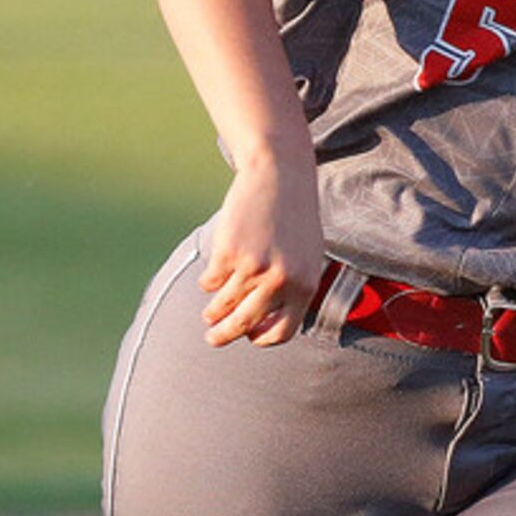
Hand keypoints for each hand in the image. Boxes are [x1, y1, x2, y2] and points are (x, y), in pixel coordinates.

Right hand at [199, 155, 325, 346]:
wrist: (280, 177)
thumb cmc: (294, 218)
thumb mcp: (308, 256)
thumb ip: (293, 287)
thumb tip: (265, 324)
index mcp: (306, 285)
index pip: (282, 331)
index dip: (262, 339)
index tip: (249, 337)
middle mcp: (281, 281)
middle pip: (244, 325)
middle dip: (223, 336)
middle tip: (212, 339)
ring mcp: (253, 268)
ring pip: (222, 306)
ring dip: (212, 313)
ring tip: (209, 313)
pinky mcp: (228, 254)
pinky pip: (210, 282)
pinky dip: (208, 281)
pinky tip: (215, 271)